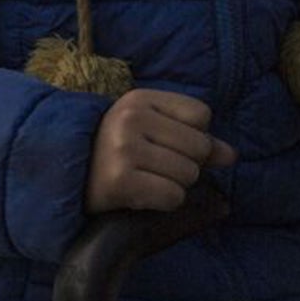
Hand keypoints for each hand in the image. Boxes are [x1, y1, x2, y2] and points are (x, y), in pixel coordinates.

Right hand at [85, 89, 236, 213]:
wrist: (68, 176)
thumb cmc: (116, 153)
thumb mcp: (151, 132)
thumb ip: (194, 138)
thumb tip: (231, 155)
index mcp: (139, 99)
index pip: (201, 114)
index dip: (193, 136)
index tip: (165, 143)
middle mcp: (130, 118)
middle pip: (200, 147)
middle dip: (187, 164)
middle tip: (154, 167)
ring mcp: (123, 149)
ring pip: (189, 174)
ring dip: (175, 185)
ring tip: (145, 180)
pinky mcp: (120, 180)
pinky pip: (173, 196)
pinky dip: (164, 202)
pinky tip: (141, 195)